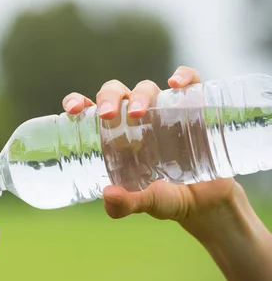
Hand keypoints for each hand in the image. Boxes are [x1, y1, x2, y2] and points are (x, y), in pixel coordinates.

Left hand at [61, 66, 247, 235]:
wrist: (207, 203)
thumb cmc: (166, 198)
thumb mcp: (144, 202)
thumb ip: (125, 204)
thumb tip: (109, 195)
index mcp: (113, 134)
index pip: (89, 109)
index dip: (76, 102)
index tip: (73, 110)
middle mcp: (135, 117)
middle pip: (116, 92)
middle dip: (109, 97)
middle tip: (107, 116)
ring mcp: (163, 111)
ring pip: (146, 88)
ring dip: (140, 95)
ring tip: (137, 113)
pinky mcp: (194, 107)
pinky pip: (189, 81)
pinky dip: (184, 76)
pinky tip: (176, 84)